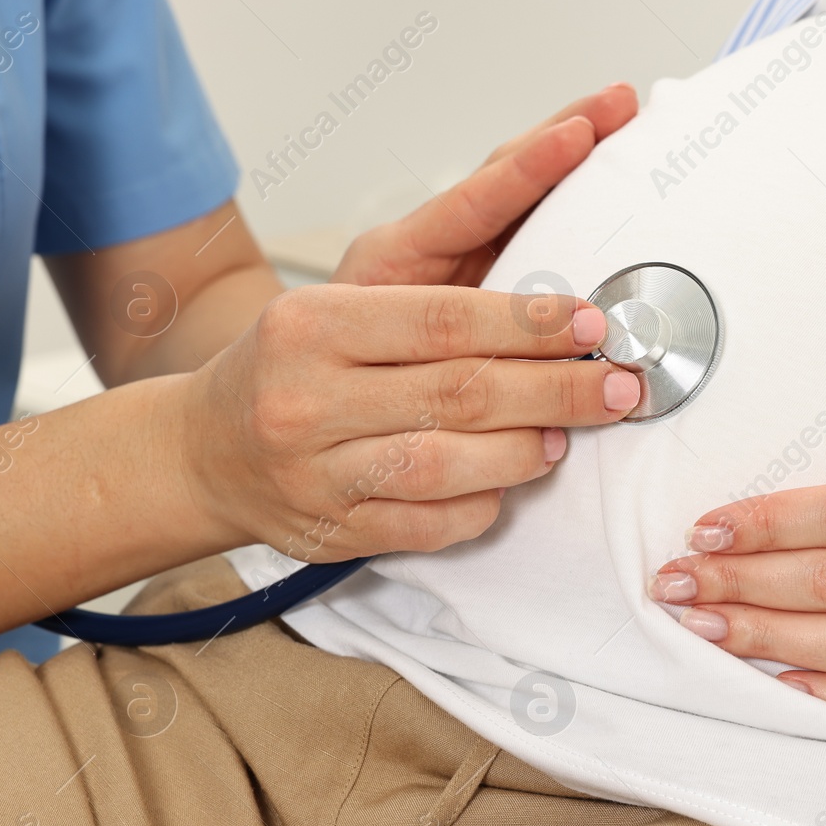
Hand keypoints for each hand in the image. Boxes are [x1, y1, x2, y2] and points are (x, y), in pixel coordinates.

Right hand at [179, 87, 645, 561]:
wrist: (205, 451)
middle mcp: (305, 400)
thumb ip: (439, 290)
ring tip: (567, 434)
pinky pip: (433, 526)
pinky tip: (508, 483)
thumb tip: (552, 296)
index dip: (528, 323)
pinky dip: (484, 504)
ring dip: (527, 451)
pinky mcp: (333, 535)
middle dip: (557, 389)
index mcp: (311, 323)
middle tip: (621, 383)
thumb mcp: (347, 298)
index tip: (590, 321)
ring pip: (452, 467)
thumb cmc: (298, 362)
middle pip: (461, 393)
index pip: (443, 320)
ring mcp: (316, 476)